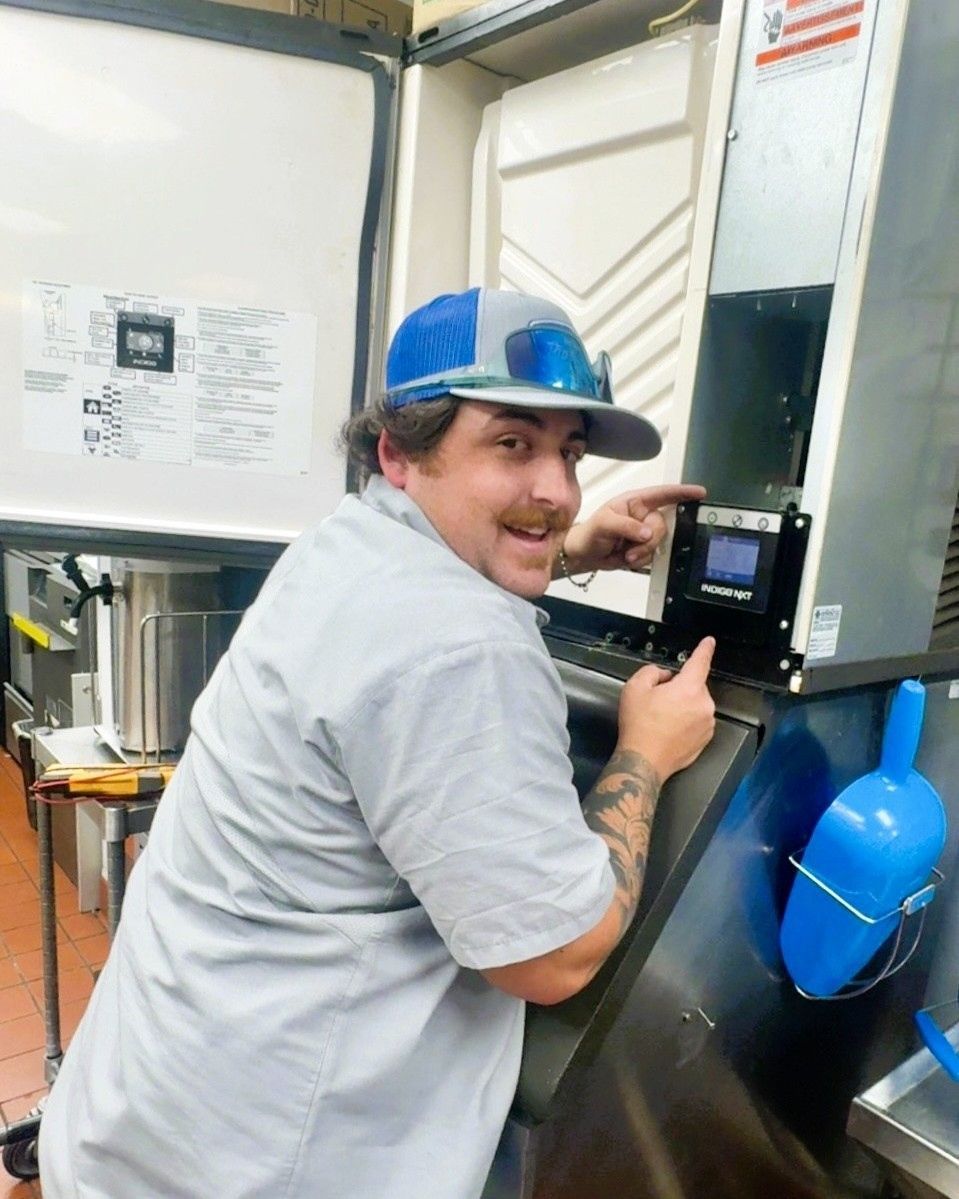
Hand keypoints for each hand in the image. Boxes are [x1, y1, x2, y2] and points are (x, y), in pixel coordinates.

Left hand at [559, 484, 705, 575]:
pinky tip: (628, 557)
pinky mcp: (643, 548)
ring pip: (658, 543)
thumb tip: (646, 532)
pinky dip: (641, 559)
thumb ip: (626, 526)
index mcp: (635, 502)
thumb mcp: (604, 524)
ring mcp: (644, 533)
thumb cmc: (589, 532)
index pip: (662, 494)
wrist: (584, 555)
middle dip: (649, 540)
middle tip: (632, 549)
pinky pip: (653, 555)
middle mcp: (642, 515)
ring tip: (626, 554)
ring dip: (643, 552)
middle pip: (662, 525)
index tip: (699, 493)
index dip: (682, 493)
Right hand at [616, 637, 715, 782]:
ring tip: (662, 719)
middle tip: (658, 701)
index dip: (705, 650)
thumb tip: (665, 676)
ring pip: (696, 704)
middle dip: (680, 688)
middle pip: (695, 686)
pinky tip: (669, 730)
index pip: (701, 662)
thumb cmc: (639, 725)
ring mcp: (707, 724)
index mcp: (689, 689)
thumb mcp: (635, 688)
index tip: (709, 642)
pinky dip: (687, 722)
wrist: (644, 760)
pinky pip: (698, 721)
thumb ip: (653, 672)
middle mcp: (704, 705)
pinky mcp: (705, 740)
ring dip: (684, 706)